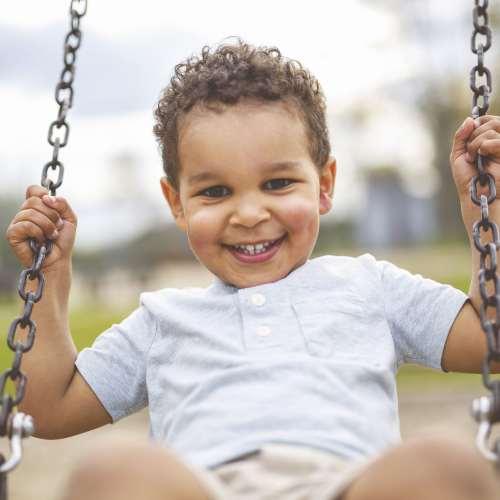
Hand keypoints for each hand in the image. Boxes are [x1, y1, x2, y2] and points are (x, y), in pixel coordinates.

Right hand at [5, 185, 76, 270]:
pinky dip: (38, 232)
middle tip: (57, 227)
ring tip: (51, 235)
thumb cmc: (62, 241)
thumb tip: (46, 197)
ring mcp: (17, 223)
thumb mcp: (69, 218)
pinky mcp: (12, 234)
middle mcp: (24, 213)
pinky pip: (25, 225)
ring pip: (30, 212)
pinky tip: (41, 241)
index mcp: (36, 207)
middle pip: (34, 200)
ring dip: (47, 225)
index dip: (44, 194)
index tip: (53, 206)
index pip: (33, 190)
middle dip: (51, 215)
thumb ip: (62, 203)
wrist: (58, 259)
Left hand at [449, 115, 499, 232]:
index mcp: (489, 140)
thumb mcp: (458, 154)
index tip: (468, 139)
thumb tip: (470, 119)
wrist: (475, 193)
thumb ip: (461, 136)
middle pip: (490, 122)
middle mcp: (498, 141)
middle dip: (473, 136)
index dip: (476, 125)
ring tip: (475, 159)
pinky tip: (482, 159)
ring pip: (491, 130)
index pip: (487, 120)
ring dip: (476, 145)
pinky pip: (496, 140)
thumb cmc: (467, 178)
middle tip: (471, 153)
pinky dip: (484, 147)